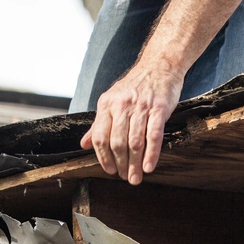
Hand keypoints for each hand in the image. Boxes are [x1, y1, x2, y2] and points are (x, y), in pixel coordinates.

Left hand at [80, 63, 181, 184]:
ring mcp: (141, 107)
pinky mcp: (159, 108)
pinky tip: (149, 166)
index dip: (103, 157)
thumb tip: (83, 144)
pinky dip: (151, 154)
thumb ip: (98, 124)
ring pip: (135, 141)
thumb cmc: (135, 86)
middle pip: (117, 142)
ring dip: (135, 164)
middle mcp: (121, 105)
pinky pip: (153, 135)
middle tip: (125, 177)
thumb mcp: (111, 100)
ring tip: (136, 177)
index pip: (99, 136)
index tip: (109, 170)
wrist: (159, 66)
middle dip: (121, 164)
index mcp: (106, 104)